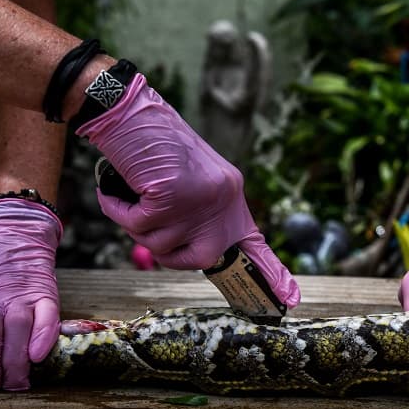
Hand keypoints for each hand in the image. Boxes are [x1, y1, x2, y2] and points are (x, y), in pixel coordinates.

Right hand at [76, 73, 299, 307]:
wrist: (129, 110)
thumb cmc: (152, 143)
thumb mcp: (188, 179)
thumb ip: (198, 212)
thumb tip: (199, 250)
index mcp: (230, 192)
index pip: (252, 241)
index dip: (269, 272)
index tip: (290, 298)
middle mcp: (221, 197)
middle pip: (200, 257)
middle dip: (170, 252)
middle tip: (152, 223)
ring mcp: (196, 199)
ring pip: (158, 244)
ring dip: (136, 222)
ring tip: (135, 191)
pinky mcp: (168, 198)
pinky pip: (135, 225)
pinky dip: (119, 209)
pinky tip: (120, 188)